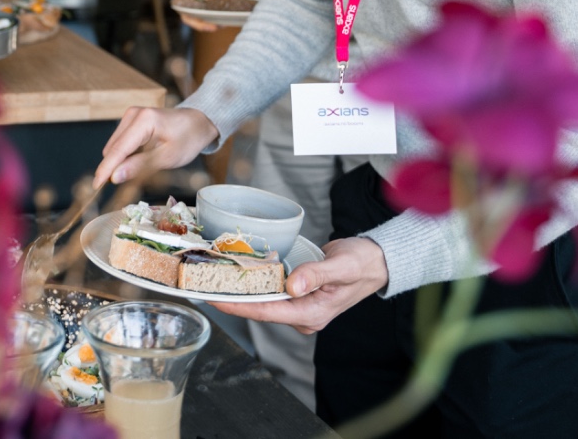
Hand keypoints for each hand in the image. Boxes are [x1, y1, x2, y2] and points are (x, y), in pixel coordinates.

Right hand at [92, 106, 218, 188]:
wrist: (198, 122)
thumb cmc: (188, 139)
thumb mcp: (167, 158)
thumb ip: (139, 167)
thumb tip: (115, 177)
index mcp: (143, 121)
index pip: (118, 150)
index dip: (105, 170)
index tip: (96, 186)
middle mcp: (133, 114)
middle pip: (113, 148)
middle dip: (116, 167)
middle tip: (133, 181)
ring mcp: (131, 115)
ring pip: (115, 146)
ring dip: (122, 161)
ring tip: (145, 166)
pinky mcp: (131, 119)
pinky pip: (121, 142)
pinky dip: (126, 154)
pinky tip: (142, 158)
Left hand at [212, 237, 387, 334]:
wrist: (376, 261)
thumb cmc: (362, 263)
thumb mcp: (343, 266)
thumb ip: (317, 275)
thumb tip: (293, 286)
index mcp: (312, 314)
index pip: (268, 312)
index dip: (239, 307)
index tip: (214, 299)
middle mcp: (302, 315)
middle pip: (260, 309)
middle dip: (232, 299)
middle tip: (201, 286)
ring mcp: (299, 306)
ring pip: (263, 300)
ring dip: (239, 291)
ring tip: (211, 278)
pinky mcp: (297, 294)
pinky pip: (271, 291)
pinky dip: (253, 283)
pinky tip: (236, 272)